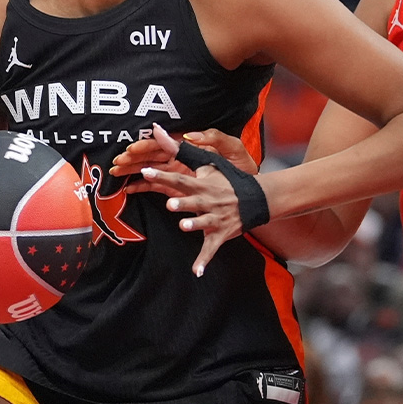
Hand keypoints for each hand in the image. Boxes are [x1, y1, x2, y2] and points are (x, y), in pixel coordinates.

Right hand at [112, 124, 256, 195]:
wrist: (250, 190)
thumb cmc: (241, 166)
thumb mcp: (232, 149)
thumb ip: (213, 139)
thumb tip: (190, 134)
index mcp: (191, 149)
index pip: (164, 145)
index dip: (147, 146)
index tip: (132, 149)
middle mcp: (181, 161)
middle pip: (151, 157)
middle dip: (132, 158)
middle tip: (116, 162)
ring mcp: (177, 175)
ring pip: (149, 171)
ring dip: (131, 171)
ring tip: (115, 173)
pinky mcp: (176, 189)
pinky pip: (154, 187)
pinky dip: (140, 187)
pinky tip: (127, 189)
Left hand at [138, 162, 249, 277]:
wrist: (256, 199)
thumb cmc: (226, 181)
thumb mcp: (207, 165)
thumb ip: (181, 152)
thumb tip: (159, 132)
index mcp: (202, 185)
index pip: (180, 179)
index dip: (163, 175)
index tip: (146, 172)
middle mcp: (208, 201)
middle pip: (194, 201)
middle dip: (183, 203)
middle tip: (170, 203)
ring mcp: (215, 218)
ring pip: (204, 222)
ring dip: (195, 224)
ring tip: (184, 225)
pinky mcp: (220, 234)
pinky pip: (211, 249)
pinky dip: (204, 260)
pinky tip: (196, 271)